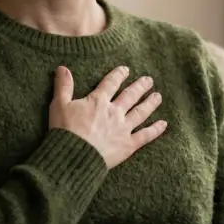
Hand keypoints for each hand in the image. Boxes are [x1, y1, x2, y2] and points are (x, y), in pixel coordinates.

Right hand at [49, 65, 166, 168]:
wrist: (74, 156)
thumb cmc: (64, 131)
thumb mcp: (59, 105)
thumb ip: (63, 86)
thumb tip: (62, 68)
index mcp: (98, 101)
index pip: (111, 83)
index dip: (119, 75)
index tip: (126, 69)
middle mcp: (114, 112)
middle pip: (130, 96)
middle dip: (140, 86)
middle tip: (149, 80)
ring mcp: (123, 128)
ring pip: (141, 112)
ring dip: (150, 103)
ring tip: (158, 96)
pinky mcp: (128, 145)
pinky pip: (145, 135)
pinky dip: (155, 130)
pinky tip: (164, 124)